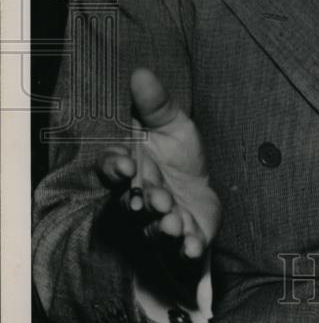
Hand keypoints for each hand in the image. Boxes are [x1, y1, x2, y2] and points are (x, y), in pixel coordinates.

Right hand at [96, 67, 220, 262]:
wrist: (202, 192)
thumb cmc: (180, 157)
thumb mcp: (173, 125)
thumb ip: (156, 104)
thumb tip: (140, 72)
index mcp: (131, 170)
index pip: (112, 171)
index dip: (115, 170)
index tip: (126, 166)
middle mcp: (139, 199)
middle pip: (132, 202)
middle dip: (144, 201)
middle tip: (157, 196)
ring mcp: (158, 222)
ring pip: (152, 228)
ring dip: (162, 226)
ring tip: (174, 221)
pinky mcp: (181, 241)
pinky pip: (178, 249)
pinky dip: (185, 249)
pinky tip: (192, 246)